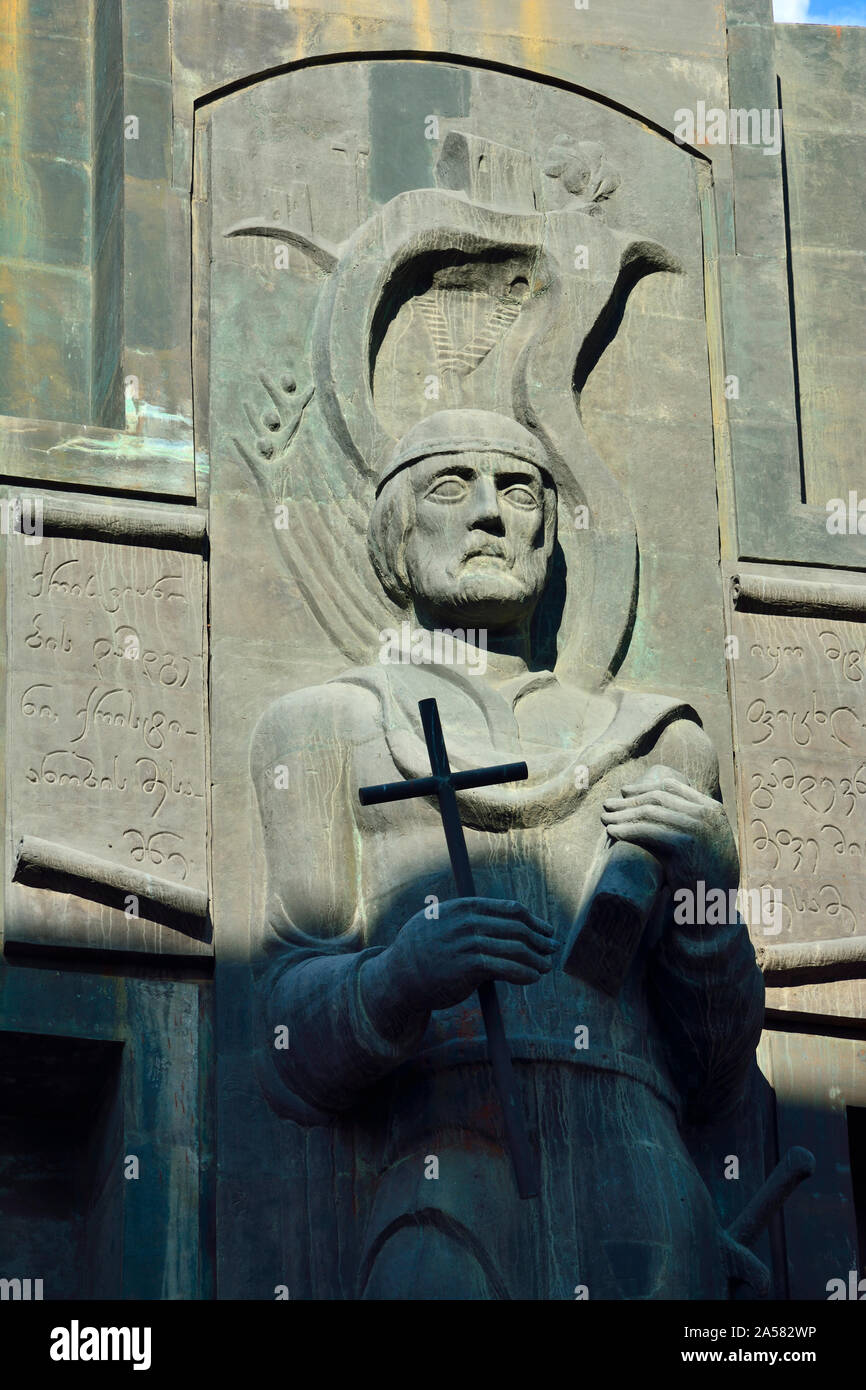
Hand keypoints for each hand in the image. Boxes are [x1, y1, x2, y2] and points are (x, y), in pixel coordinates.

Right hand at [361, 897, 555, 1039]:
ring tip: (545, 966)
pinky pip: (506, 968)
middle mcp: (468, 921)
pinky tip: (533, 977)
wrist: (399, 976)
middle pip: (517, 927)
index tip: (546, 930)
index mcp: (465, 906)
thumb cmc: (424, 951)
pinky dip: (524, 972)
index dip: (534, 921)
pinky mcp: (469, 966)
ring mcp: (468, 942)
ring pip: (515, 948)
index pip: (510, 910)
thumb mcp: (444, 924)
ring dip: (536, 958)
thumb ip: (471, 921)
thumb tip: (507, 926)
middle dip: (540, 939)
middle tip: (552, 948)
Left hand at [600, 765, 738, 901]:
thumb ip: (683, 821)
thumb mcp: (700, 841)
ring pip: (650, 812)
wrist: (715, 906)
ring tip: (604, 818)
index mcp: (712, 809)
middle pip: (658, 797)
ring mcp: (697, 828)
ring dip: (622, 814)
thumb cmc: (703, 876)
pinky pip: (647, 831)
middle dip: (629, 800)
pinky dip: (626, 829)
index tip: (624, 792)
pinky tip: (612, 832)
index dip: (643, 788)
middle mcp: (707, 814)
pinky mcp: (684, 845)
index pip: (671, 787)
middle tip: (607, 805)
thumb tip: (646, 804)